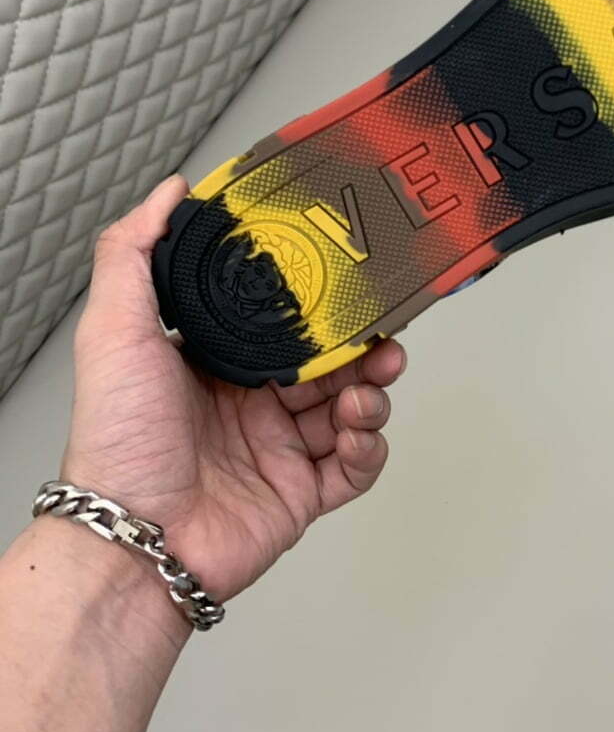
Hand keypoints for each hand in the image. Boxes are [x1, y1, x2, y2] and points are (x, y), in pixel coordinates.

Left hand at [61, 174, 405, 601]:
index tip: (348, 284)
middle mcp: (254, 402)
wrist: (136, 540)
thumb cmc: (118, 443)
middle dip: (365, 348)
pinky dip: (370, 447)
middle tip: (381, 339)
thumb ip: (133, 253)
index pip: (287, 322)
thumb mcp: (114, 331)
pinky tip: (359, 432)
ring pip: (353, 408)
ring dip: (373, 393)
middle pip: (331, 363)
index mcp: (219, 362)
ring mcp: (282, 448)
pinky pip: (357, 465)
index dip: (322, 303)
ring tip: (367, 391)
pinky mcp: (303, 492)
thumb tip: (169, 192)